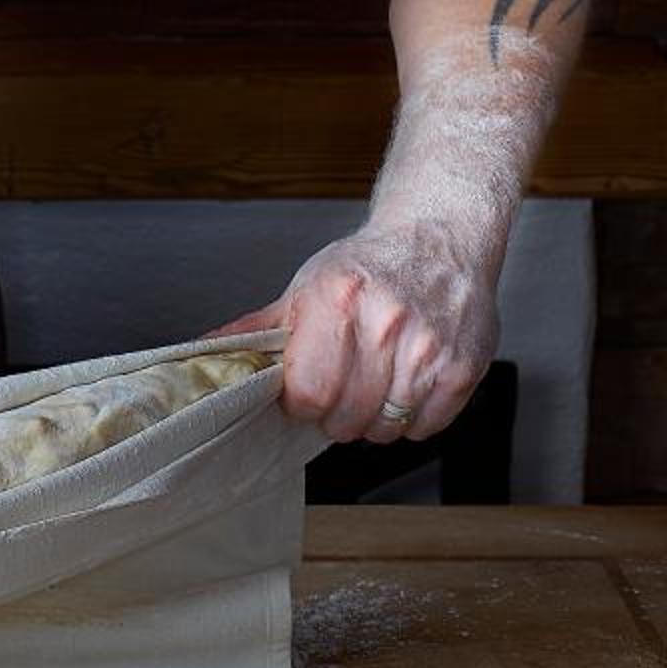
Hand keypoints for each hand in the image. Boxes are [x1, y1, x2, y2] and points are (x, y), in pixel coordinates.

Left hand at [202, 217, 497, 442]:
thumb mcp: (305, 288)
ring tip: (375, 383)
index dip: (301, 402)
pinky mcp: (463, 368)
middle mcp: (385, 323)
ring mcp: (428, 348)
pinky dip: (412, 419)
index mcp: (336, 300)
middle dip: (335, 415)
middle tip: (340, 389)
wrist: (438, 238)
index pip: (308, 393)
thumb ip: (256, 330)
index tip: (304, 391)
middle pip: (346, 418)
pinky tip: (406, 385)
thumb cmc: (368, 266)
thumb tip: (203, 355)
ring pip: (385, 430)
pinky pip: (426, 428)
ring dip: (374, 419)